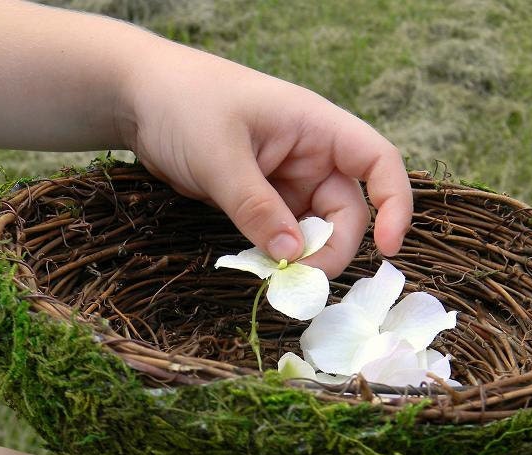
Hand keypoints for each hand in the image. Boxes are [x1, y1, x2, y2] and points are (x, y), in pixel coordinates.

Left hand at [117, 37, 412, 276]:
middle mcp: (309, 154)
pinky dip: (277, 254)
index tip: (387, 248)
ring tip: (274, 277)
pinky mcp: (261, 199)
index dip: (394, 204)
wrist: (137, 98)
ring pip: (313, 228)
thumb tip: (293, 257)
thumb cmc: (183, 104)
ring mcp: (285, 179)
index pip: (378, 162)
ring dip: (302, 257)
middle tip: (300, 279)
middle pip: (346, 211)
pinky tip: (260, 268)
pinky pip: (282, 233)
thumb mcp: (220, 157)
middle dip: (331, 248)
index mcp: (315, 127)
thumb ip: (257, 208)